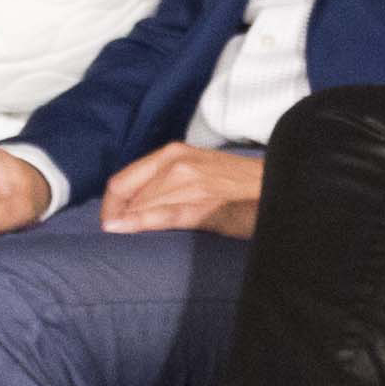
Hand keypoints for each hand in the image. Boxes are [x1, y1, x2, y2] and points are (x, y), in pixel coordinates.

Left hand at [97, 143, 265, 239]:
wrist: (275, 186)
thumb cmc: (237, 187)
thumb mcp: (196, 177)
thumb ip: (165, 187)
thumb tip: (133, 208)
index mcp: (172, 153)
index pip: (124, 178)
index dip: (110, 201)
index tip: (109, 219)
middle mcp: (175, 161)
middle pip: (124, 189)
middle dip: (112, 211)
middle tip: (111, 229)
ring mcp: (186, 180)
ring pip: (139, 203)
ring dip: (124, 219)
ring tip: (118, 231)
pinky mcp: (198, 202)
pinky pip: (159, 214)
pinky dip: (137, 221)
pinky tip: (120, 228)